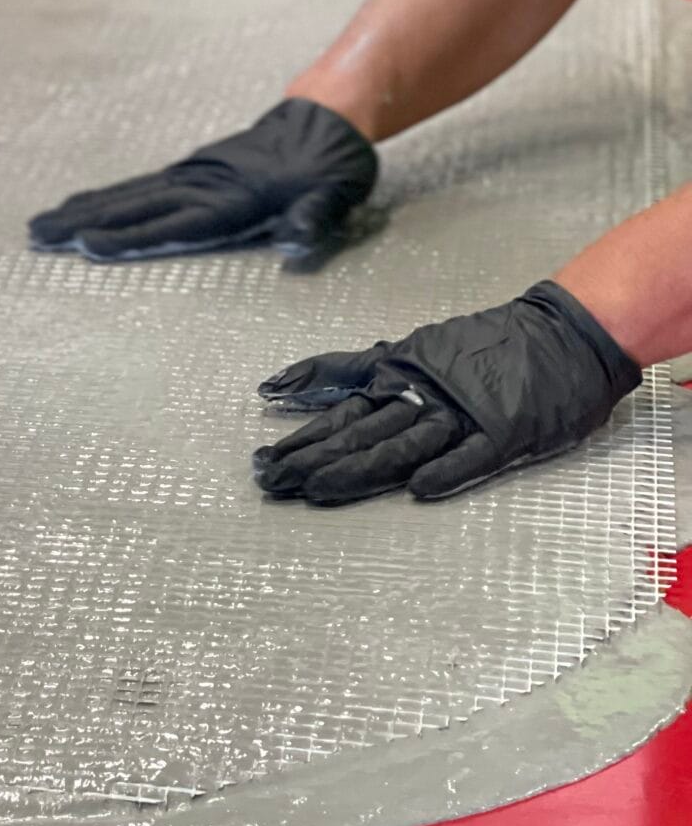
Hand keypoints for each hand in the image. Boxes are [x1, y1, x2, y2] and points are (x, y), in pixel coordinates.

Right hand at [29, 101, 377, 266]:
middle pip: (134, 208)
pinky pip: (138, 187)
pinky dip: (105, 198)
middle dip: (83, 223)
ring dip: (82, 210)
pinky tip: (82, 206)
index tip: (87, 243)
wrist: (326, 122)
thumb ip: (313, 221)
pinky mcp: (189, 172)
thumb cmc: (331, 169)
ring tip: (42, 224)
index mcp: (233, 200)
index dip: (130, 236)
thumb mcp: (334, 197)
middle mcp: (201, 186)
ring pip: (128, 196)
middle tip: (37, 235)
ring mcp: (191, 176)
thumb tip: (297, 245)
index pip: (173, 224)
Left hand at [254, 281, 642, 507]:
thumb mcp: (411, 350)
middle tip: (270, 480)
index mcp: (401, 378)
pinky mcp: (506, 432)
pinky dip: (448, 470)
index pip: (341, 414)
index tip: (262, 459)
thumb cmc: (484, 347)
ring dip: (359, 468)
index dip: (302, 438)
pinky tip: (418, 491)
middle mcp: (423, 395)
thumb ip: (351, 369)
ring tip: (317, 489)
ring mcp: (464, 415)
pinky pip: (474, 455)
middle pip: (360, 432)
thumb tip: (278, 384)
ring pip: (403, 445)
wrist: (562, 333)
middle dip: (312, 458)